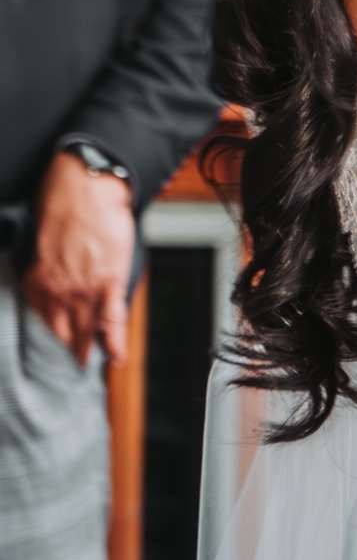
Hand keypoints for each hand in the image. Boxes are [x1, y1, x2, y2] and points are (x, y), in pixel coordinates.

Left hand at [23, 151, 136, 366]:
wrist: (86, 188)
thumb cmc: (64, 208)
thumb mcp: (43, 248)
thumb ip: (46, 273)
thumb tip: (52, 284)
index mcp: (38, 285)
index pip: (42, 325)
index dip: (48, 344)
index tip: (52, 358)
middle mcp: (57, 294)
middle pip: (62, 336)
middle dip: (66, 356)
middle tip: (71, 372)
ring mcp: (84, 291)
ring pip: (86, 333)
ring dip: (88, 353)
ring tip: (90, 370)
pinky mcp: (109, 283)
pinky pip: (112, 321)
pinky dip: (115, 342)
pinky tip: (116, 358)